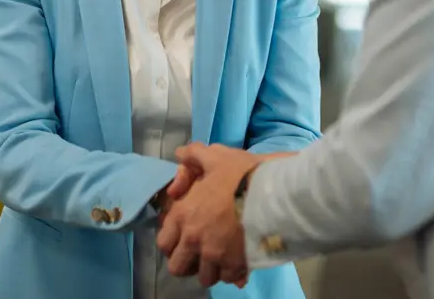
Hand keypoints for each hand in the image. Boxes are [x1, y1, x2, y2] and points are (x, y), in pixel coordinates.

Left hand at [157, 144, 260, 287]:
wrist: (270, 194)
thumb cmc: (239, 174)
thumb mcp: (215, 157)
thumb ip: (194, 155)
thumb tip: (178, 154)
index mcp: (183, 215)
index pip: (163, 243)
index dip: (170, 242)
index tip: (181, 238)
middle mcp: (194, 240)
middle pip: (178, 268)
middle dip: (187, 262)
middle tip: (198, 253)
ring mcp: (214, 256)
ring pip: (204, 277)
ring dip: (210, 269)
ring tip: (219, 258)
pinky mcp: (235, 266)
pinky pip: (228, 279)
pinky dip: (230, 273)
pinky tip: (236, 261)